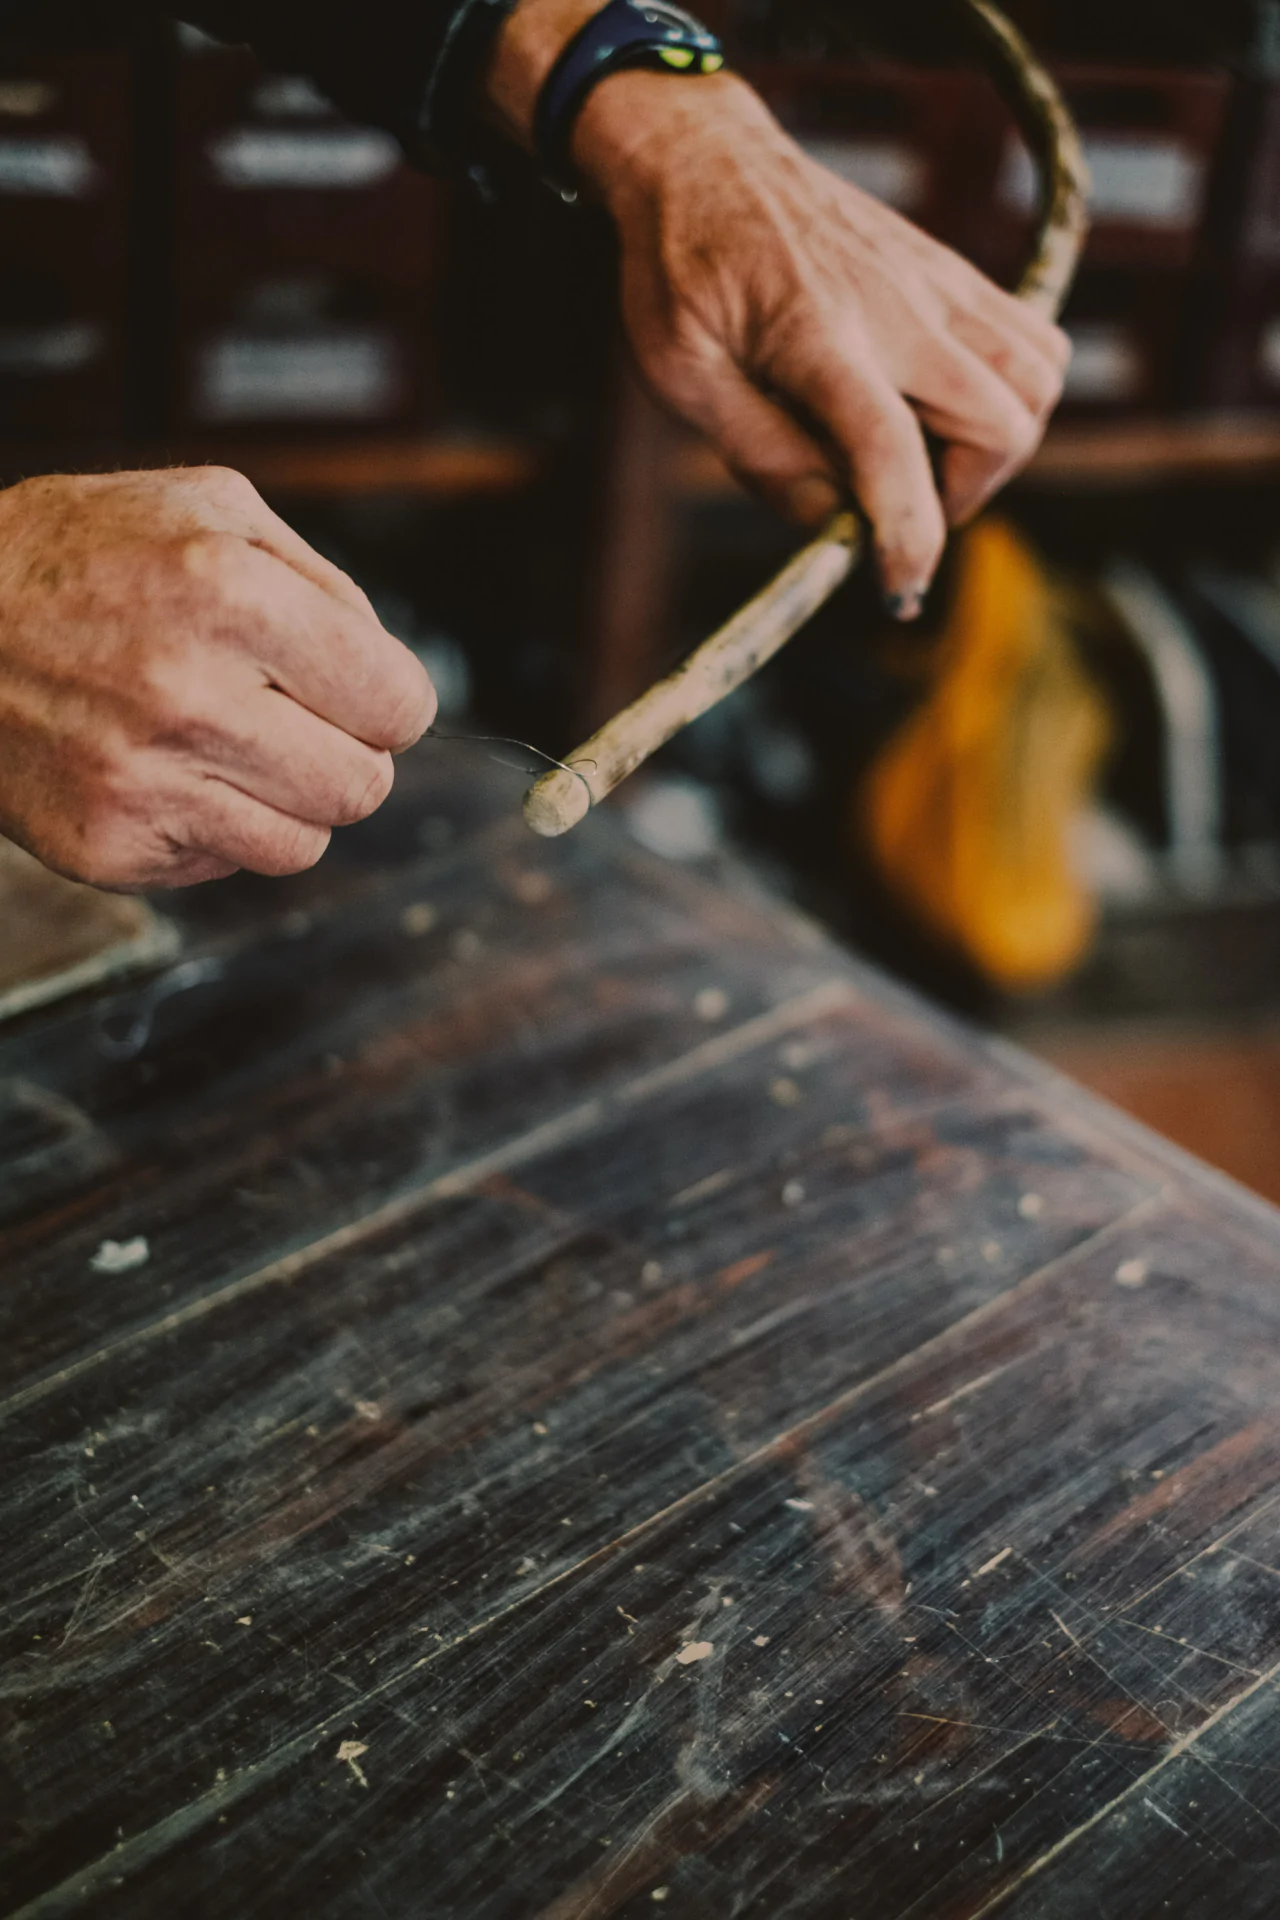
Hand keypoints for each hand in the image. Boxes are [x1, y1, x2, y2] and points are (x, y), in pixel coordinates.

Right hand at [0, 468, 435, 889]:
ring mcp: (144, 780)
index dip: (387, 700)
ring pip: (305, 842)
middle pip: (364, 786)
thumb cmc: (80, 556)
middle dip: (344, 754)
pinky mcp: (109, 844)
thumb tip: (394, 679)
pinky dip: (216, 827)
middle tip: (289, 721)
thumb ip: (323, 586)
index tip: (353, 691)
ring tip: (227, 746)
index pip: (399, 704)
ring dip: (286, 800)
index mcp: (231, 594)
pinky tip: (166, 771)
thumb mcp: (208, 507)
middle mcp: (189, 694)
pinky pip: (226, 865)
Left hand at [575, 70, 1070, 616]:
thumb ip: (758, 453)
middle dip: (963, 494)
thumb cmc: (682, 271)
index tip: (899, 589)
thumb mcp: (681, 374)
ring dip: (1000, 443)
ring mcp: (936, 282)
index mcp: (816, 336)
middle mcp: (896, 307)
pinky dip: (1011, 394)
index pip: (891, 449)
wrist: (706, 159)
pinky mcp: (953, 271)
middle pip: (1003, 420)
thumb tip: (830, 524)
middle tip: (898, 506)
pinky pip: (1032, 341)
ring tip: (927, 456)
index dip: (909, 536)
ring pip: (1038, 379)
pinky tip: (942, 407)